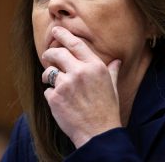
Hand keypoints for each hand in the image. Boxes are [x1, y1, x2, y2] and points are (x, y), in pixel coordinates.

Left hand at [41, 26, 121, 147]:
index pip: (76, 44)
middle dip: (49, 54)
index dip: (64, 35)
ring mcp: (66, 84)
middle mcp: (80, 72)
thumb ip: (112, 71)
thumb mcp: (112, 87)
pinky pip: (47, 90)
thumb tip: (116, 61)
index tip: (56, 31)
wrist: (98, 132)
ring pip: (49, 72)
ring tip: (55, 84)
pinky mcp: (55, 97)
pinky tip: (61, 102)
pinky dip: (51, 94)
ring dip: (49, 76)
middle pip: (57, 54)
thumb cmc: (107, 109)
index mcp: (95, 66)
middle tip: (47, 56)